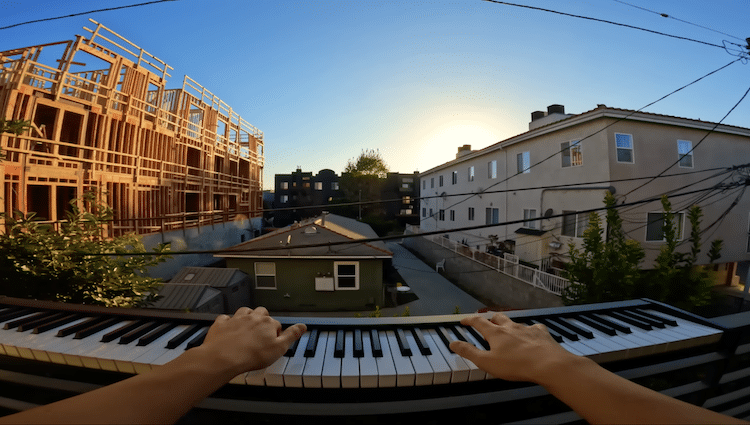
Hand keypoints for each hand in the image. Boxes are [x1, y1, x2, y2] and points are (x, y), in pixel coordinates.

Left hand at [198, 307, 306, 376]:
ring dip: (247, 315)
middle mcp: (252, 317)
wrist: (224, 357)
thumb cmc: (252, 355)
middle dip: (263, 318)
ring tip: (248, 324)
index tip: (275, 340)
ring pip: (244, 311)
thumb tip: (303, 326)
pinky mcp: (221, 325)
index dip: (276, 332)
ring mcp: (235, 319)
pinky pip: (225, 318)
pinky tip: (228, 326)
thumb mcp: (279, 348)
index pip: (276, 323)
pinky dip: (227, 321)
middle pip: (261, 312)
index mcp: (267, 323)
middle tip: (262, 330)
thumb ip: (291, 335)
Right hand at [449, 313, 576, 383]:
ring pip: (515, 322)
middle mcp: (510, 327)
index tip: (463, 321)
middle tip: (486, 322)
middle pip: (497, 318)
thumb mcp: (487, 362)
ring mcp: (527, 329)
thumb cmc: (515, 365)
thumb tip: (452, 343)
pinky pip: (534, 328)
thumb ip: (469, 352)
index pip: (479, 322)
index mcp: (496, 333)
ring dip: (509, 324)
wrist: (547, 364)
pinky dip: (530, 330)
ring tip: (507, 328)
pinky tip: (532, 333)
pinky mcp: (541, 333)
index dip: (469, 320)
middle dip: (490, 318)